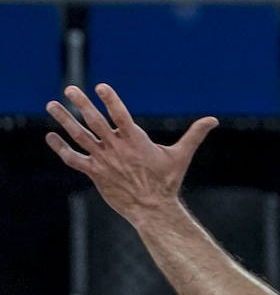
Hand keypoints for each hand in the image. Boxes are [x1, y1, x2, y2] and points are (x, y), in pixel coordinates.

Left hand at [45, 84, 216, 224]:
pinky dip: (60, 147)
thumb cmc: (168, 180)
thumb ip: (195, 134)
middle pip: (95, 121)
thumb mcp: (181, 155)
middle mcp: (117, 148)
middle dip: (81, 104)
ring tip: (52, 105)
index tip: (100, 87)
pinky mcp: (94, 173)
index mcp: (136, 140)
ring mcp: (103, 160)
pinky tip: (50, 136)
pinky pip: (73, 159)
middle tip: (70, 88)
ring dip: (64, 119)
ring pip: (79, 136)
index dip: (111, 100)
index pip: (121, 115)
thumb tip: (214, 120)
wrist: (152, 208)